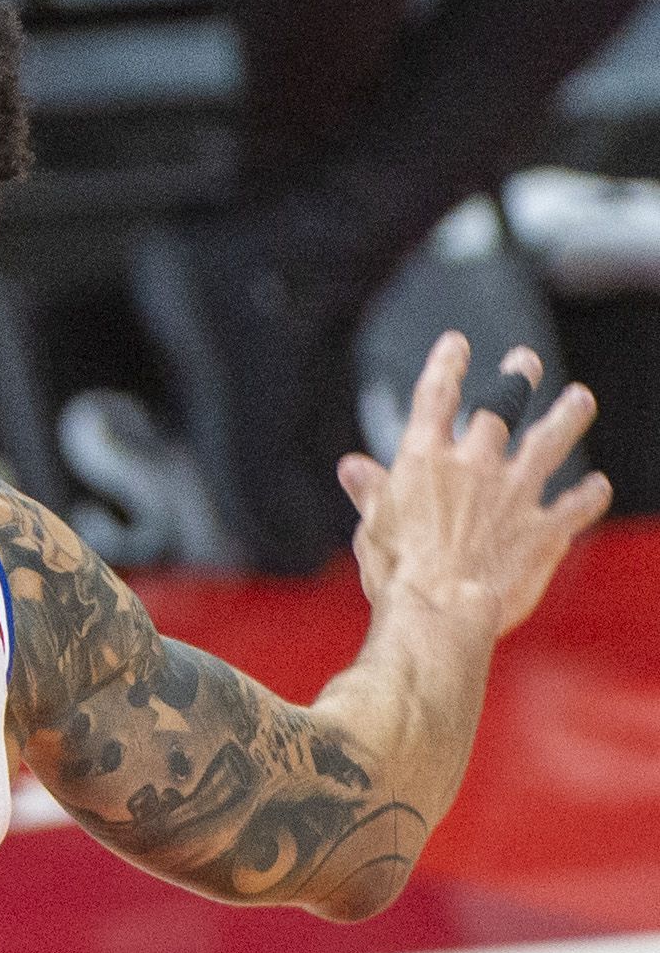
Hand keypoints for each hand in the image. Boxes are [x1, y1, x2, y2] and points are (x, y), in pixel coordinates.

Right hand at [338, 333, 608, 643]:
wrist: (441, 609)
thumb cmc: (397, 571)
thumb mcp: (372, 526)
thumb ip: (372, 492)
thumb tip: (352, 467)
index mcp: (424, 460)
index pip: (436, 397)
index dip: (447, 365)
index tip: (457, 343)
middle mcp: (474, 466)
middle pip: (500, 409)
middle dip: (515, 380)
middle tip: (526, 361)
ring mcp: (514, 495)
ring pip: (548, 444)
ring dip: (566, 418)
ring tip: (580, 398)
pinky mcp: (543, 530)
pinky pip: (573, 507)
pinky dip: (588, 496)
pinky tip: (600, 486)